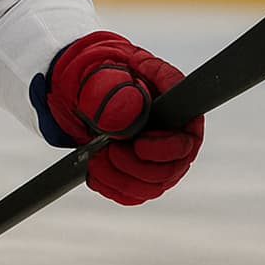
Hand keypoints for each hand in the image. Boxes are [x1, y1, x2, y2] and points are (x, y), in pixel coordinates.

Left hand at [45, 30, 202, 204]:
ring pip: (152, 184)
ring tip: (97, 157)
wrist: (77, 87)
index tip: (137, 144)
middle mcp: (171, 129)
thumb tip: (128, 111)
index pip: (187, 135)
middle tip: (110, 151)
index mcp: (170, 98)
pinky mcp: (139, 170)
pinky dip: (110, 185)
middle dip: (136, 166)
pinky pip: (133, 193)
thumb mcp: (95, 71)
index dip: (165, 147)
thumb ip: (111, 87)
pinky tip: (95, 167)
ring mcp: (157, 153)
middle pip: (172, 168)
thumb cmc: (93, 72)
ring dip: (120, 177)